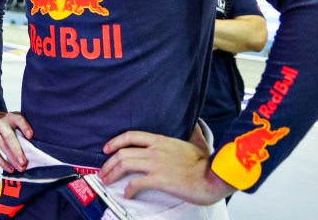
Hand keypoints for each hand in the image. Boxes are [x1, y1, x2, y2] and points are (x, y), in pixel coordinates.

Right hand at [0, 111, 33, 172]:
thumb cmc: (8, 126)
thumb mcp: (16, 123)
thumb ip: (24, 130)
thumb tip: (39, 144)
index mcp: (11, 117)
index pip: (18, 119)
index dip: (25, 127)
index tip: (31, 135)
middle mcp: (0, 123)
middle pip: (8, 136)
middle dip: (17, 151)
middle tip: (24, 162)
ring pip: (2, 146)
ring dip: (11, 158)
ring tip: (20, 168)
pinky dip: (2, 162)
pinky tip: (10, 169)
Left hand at [100, 125, 235, 204]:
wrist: (214, 177)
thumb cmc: (207, 164)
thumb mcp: (197, 142)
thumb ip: (192, 132)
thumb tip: (195, 123)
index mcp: (161, 140)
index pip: (131, 135)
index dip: (115, 141)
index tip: (106, 148)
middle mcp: (155, 150)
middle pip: (122, 152)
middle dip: (108, 163)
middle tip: (103, 171)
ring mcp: (156, 164)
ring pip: (125, 165)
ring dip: (112, 173)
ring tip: (107, 181)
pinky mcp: (159, 179)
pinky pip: (136, 183)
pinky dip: (128, 189)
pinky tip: (127, 194)